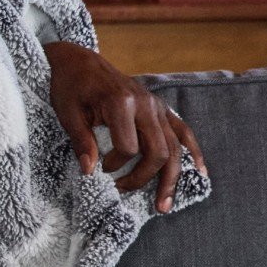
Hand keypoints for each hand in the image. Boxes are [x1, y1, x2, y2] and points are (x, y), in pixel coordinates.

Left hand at [45, 41, 207, 212]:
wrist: (79, 62)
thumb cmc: (69, 87)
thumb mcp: (67, 113)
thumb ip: (81, 141)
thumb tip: (89, 171)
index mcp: (120, 103)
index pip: (129, 147)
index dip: (114, 164)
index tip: (98, 168)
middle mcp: (146, 104)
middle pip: (159, 151)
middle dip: (144, 178)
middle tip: (124, 193)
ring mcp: (156, 106)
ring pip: (175, 146)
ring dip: (171, 177)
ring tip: (164, 204)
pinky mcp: (160, 108)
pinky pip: (182, 131)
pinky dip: (192, 153)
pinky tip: (199, 173)